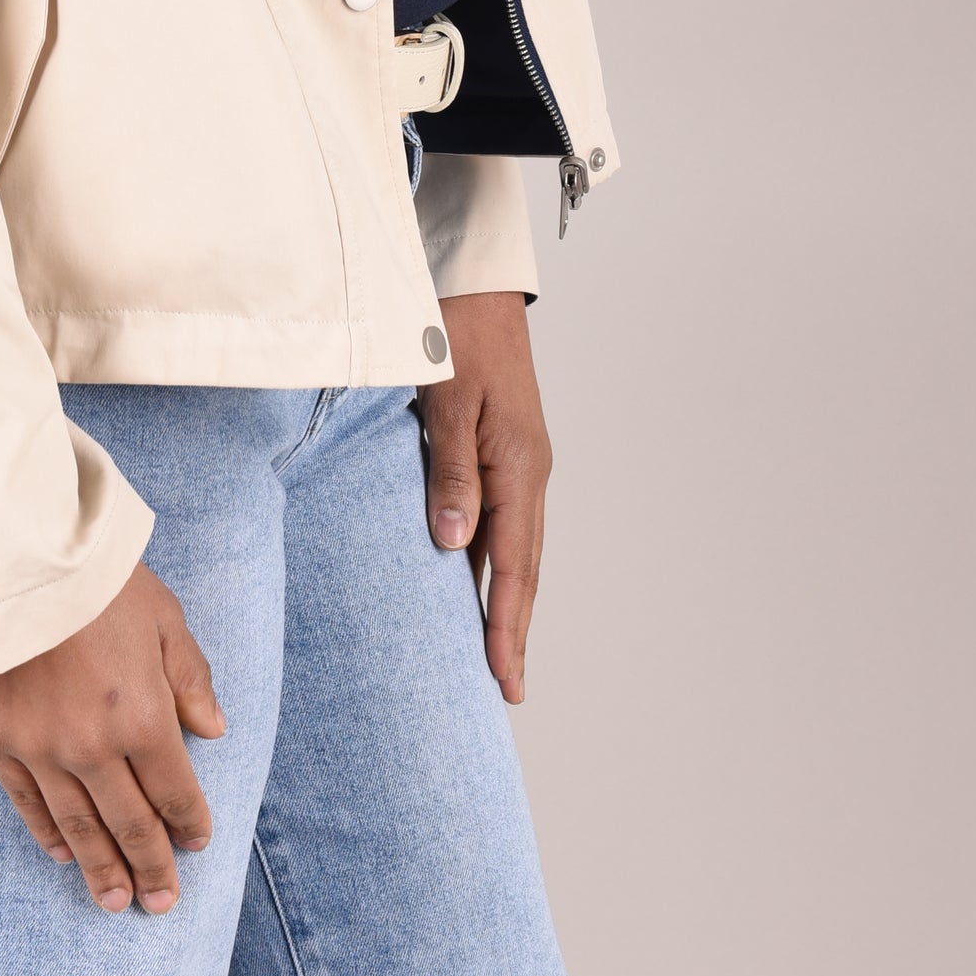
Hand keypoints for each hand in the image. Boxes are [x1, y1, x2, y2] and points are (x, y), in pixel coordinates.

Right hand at [0, 561, 225, 913]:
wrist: (9, 562)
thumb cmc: (95, 581)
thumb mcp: (163, 617)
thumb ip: (189, 678)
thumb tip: (213, 729)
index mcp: (143, 717)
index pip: (173, 789)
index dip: (189, 821)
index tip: (197, 843)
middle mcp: (95, 748)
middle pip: (129, 822)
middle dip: (151, 865)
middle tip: (162, 904)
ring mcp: (42, 751)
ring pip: (79, 827)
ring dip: (102, 869)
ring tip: (117, 903)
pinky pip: (29, 805)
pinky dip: (50, 835)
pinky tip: (65, 856)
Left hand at [415, 288, 551, 702]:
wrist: (477, 285)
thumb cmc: (456, 335)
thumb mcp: (447, 401)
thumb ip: (451, 473)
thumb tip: (452, 545)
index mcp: (519, 465)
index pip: (513, 564)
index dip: (506, 625)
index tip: (503, 679)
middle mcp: (528, 471)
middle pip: (524, 567)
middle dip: (514, 629)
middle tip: (507, 689)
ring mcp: (521, 462)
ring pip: (515, 547)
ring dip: (506, 600)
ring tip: (495, 652)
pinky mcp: (506, 451)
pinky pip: (504, 520)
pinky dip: (493, 561)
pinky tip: (475, 580)